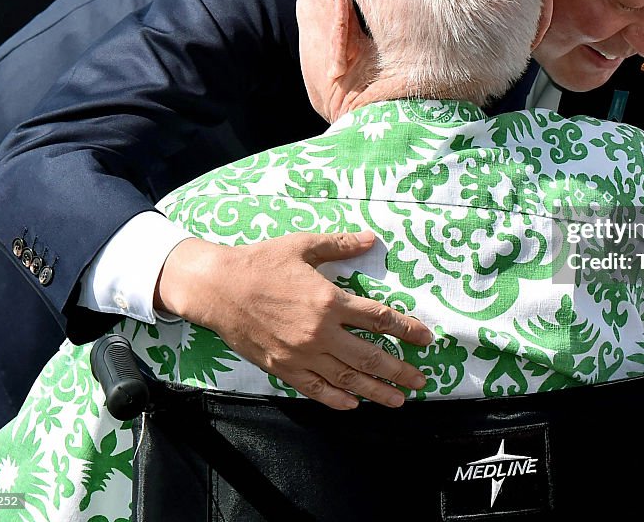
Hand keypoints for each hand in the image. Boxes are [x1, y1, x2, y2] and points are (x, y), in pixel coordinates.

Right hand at [155, 231, 432, 408]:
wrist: (218, 287)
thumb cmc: (262, 262)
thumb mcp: (303, 245)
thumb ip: (340, 245)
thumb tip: (371, 239)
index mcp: (329, 300)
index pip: (379, 319)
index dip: (407, 329)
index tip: (426, 338)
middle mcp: (320, 332)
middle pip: (370, 356)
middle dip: (400, 370)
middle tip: (421, 381)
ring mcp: (301, 354)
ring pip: (347, 378)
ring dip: (376, 391)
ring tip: (398, 400)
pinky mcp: (282, 367)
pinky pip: (314, 388)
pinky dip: (336, 399)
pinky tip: (353, 404)